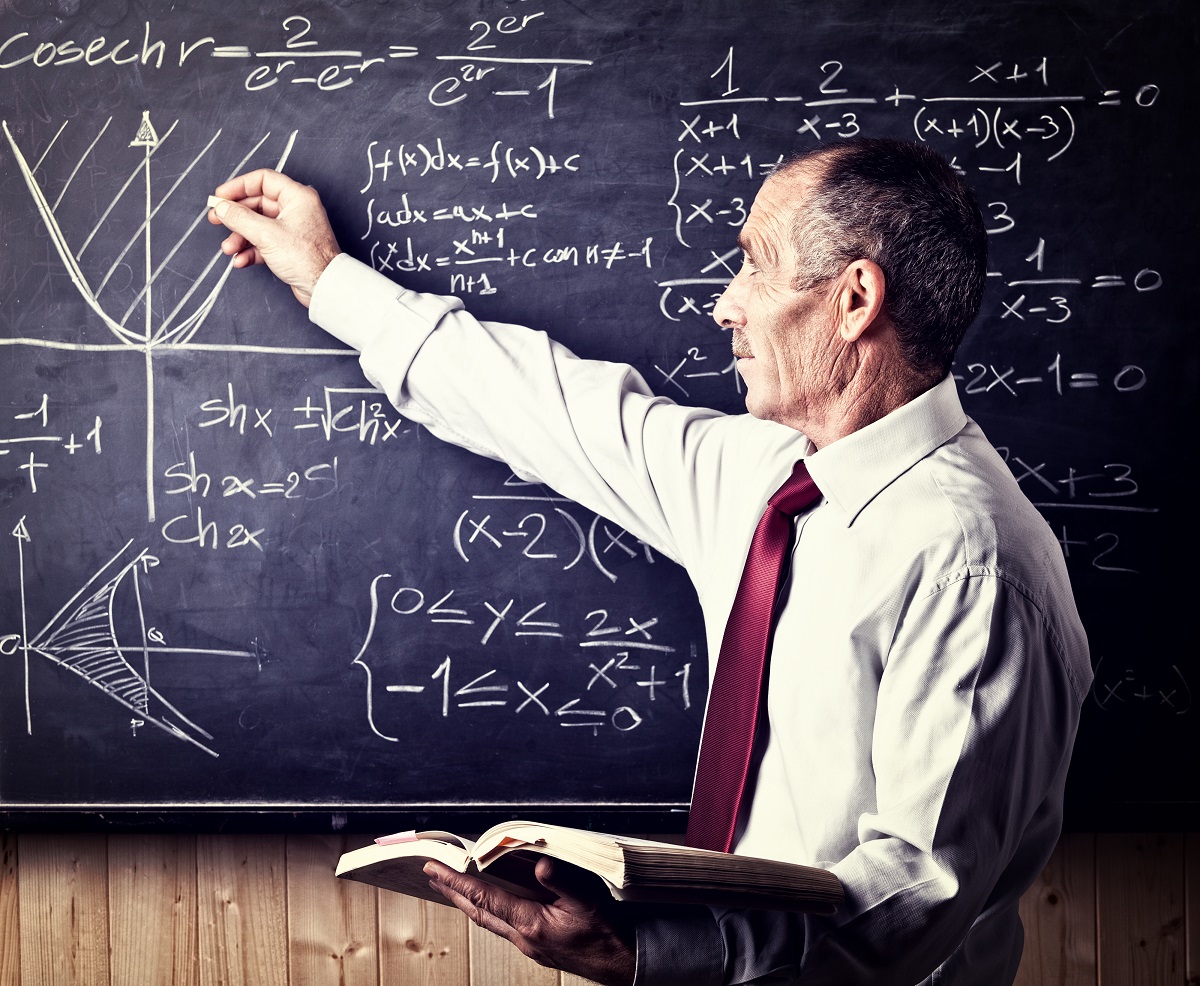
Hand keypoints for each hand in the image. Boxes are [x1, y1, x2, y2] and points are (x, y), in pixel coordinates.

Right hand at [207, 168, 340, 307]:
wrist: (325, 288)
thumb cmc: (308, 259)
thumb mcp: (267, 234)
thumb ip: (240, 218)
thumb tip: (222, 208)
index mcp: (297, 197)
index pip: (263, 180)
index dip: (239, 187)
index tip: (220, 197)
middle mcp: (296, 210)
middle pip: (257, 204)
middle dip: (235, 215)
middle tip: (216, 220)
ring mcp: (292, 229)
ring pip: (258, 226)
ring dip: (240, 237)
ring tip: (228, 249)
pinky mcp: (289, 248)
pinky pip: (264, 243)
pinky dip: (250, 251)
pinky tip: (240, 260)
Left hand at [425, 857, 636, 985]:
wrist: (621, 963)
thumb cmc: (606, 933)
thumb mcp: (587, 901)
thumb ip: (561, 883)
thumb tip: (539, 865)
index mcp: (530, 924)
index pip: (484, 898)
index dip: (457, 881)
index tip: (435, 869)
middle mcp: (523, 937)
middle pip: (478, 912)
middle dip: (453, 892)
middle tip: (432, 874)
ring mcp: (528, 945)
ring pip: (488, 921)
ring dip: (467, 902)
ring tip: (452, 886)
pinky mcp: (536, 946)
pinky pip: (502, 926)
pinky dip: (487, 911)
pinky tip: (488, 904)